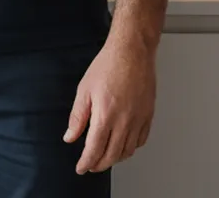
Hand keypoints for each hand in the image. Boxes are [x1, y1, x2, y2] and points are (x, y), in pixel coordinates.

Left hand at [64, 36, 156, 173]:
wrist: (132, 51)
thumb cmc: (108, 65)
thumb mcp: (84, 90)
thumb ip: (77, 117)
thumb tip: (70, 136)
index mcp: (106, 115)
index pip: (94, 149)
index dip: (86, 163)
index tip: (81, 167)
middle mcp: (124, 121)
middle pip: (112, 155)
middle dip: (99, 164)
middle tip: (91, 165)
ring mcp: (139, 119)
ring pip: (128, 150)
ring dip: (116, 158)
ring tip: (106, 157)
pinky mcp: (148, 114)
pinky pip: (141, 140)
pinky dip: (132, 148)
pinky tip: (124, 144)